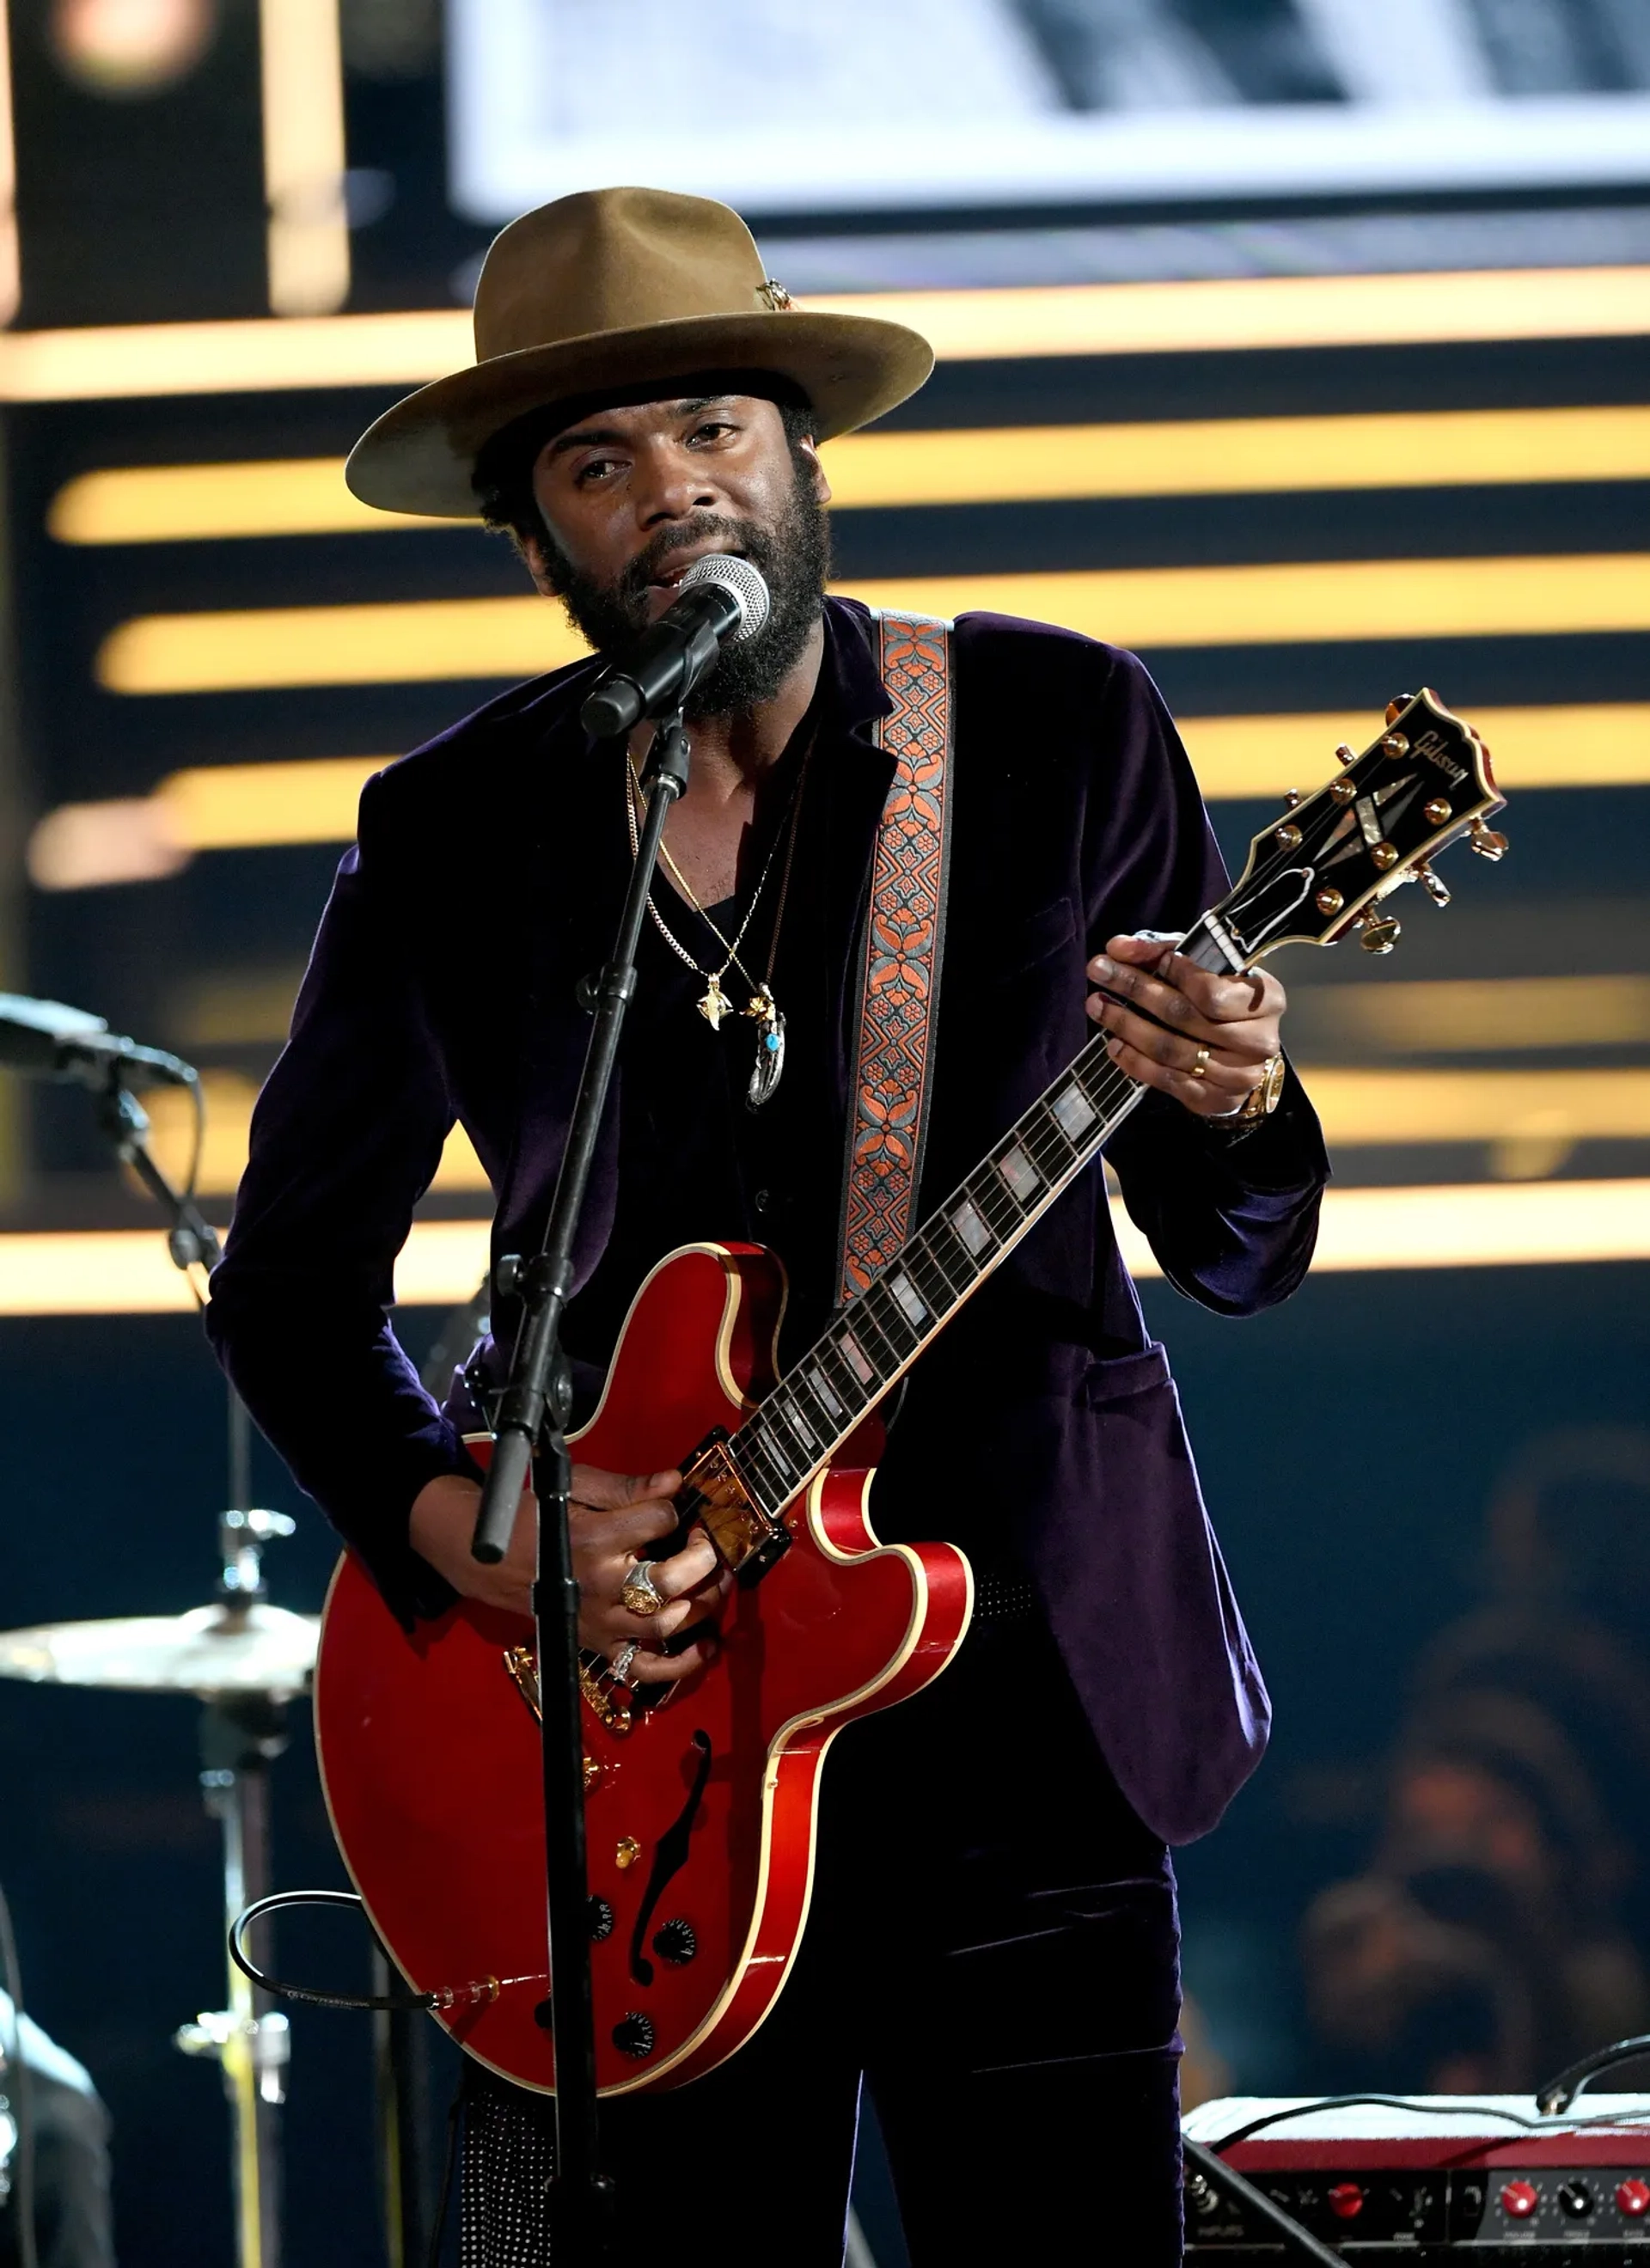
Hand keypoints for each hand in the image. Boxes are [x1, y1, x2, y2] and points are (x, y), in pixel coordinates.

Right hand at [407, 1464, 728, 1685]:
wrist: (489, 1560)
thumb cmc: (535, 1518)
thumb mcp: (576, 1487)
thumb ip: (628, 1488)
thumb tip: (675, 1482)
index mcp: (594, 1538)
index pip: (659, 1521)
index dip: (675, 1510)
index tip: (674, 1510)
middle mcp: (600, 1584)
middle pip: (671, 1579)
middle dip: (703, 1559)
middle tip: (707, 1546)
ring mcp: (600, 1621)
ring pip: (666, 1623)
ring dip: (702, 1605)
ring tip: (716, 1584)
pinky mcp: (598, 1646)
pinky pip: (644, 1668)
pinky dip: (681, 1665)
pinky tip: (706, 1646)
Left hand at [1085, 932, 1285, 1119]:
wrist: (1241, 1056)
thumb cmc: (1222, 999)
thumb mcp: (1202, 966)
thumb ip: (1163, 950)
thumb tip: (1119, 946)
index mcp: (1267, 999)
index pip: (1211, 990)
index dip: (1174, 973)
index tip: (1137, 957)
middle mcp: (1259, 1040)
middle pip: (1184, 1016)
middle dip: (1135, 989)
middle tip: (1097, 971)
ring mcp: (1240, 1075)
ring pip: (1171, 1049)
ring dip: (1126, 1026)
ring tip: (1097, 1006)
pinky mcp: (1216, 1100)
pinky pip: (1167, 1079)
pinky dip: (1135, 1061)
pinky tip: (1114, 1044)